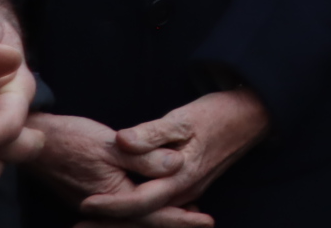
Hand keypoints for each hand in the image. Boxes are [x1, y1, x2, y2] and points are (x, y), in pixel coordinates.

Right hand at [26, 114, 213, 227]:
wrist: (35, 140)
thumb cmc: (72, 139)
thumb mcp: (111, 144)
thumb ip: (144, 156)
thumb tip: (177, 165)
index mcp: (113, 196)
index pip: (154, 214)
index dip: (182, 219)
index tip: (207, 220)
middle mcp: (106, 206)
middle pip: (145, 222)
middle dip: (174, 222)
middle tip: (203, 222)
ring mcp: (98, 204)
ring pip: (134, 218)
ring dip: (160, 217)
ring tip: (188, 213)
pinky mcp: (93, 196)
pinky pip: (123, 210)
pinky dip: (143, 209)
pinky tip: (156, 201)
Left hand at [76, 89, 269, 221]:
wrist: (252, 116)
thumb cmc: (217, 114)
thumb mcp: (184, 118)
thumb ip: (152, 133)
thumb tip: (123, 141)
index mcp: (181, 177)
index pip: (140, 201)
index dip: (111, 205)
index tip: (84, 203)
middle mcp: (184, 191)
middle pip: (142, 217)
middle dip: (110, 223)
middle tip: (78, 225)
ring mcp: (188, 191)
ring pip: (150, 214)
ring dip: (121, 220)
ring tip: (91, 220)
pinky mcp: (188, 186)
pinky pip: (159, 207)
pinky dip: (137, 211)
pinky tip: (121, 209)